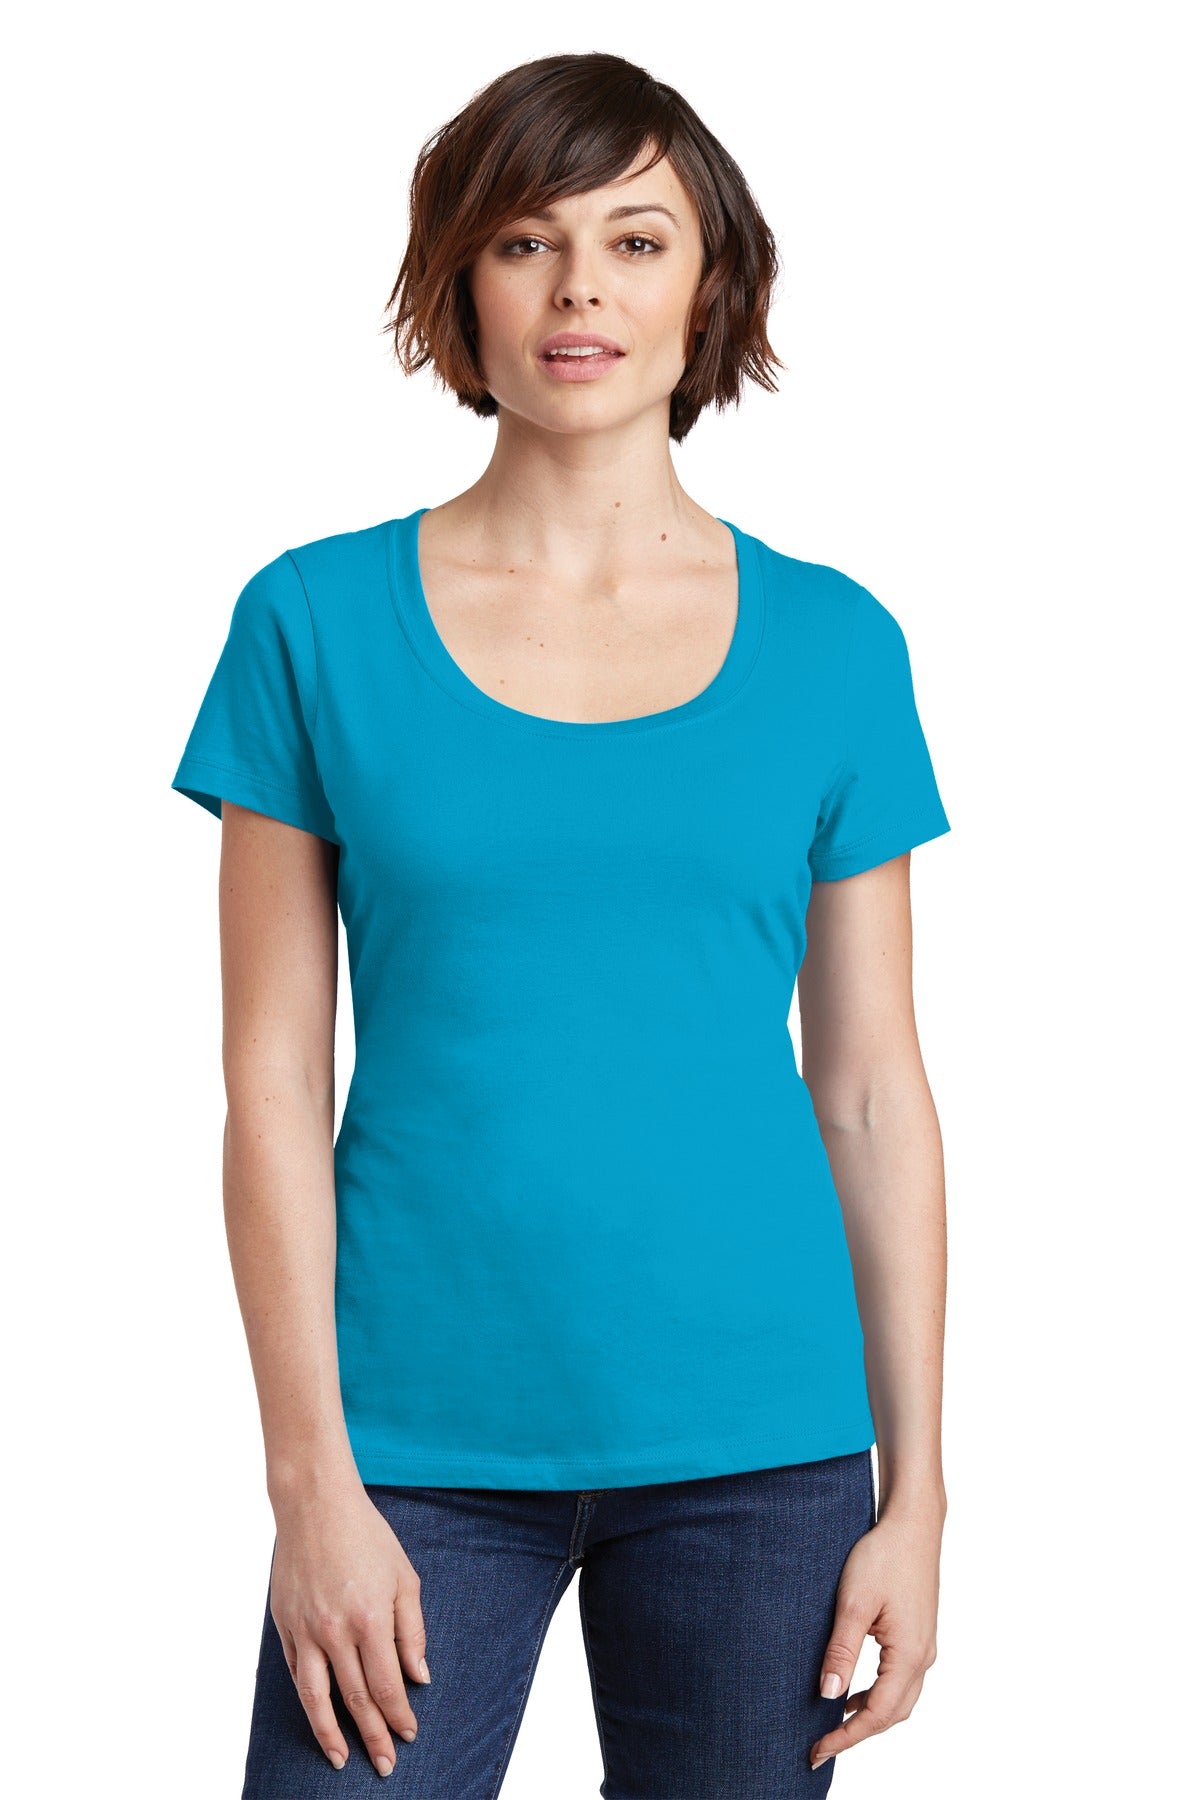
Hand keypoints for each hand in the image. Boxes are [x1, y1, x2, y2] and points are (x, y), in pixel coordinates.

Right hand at [269, 1478, 430, 1775]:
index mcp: (370, 1618)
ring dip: (331, 1735)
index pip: (387, 1685)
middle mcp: (335, 1631)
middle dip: (372, 1737)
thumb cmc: (366, 1536)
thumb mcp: (403, 1577)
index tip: (408, 1734)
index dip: (398, 1716)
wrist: (315, 1505)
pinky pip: (299, 1674)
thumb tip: (420, 1677)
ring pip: (317, 1698)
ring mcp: (306, 1631)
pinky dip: (309, 1701)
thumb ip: (412, 1630)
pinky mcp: (285, 1626)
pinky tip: (319, 1717)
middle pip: (355, 1699)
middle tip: (385, 1764)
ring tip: (342, 1760)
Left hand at [809, 1506, 940, 1771]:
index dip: (847, 1737)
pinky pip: (901, 1680)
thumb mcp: (854, 1603)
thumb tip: (828, 1695)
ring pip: (900, 1700)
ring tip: (834, 1722)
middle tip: (822, 1743)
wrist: (912, 1524)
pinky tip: (854, 1691)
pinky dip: (878, 1695)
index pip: (877, 1714)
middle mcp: (923, 1657)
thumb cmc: (883, 1556)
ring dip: (869, 1716)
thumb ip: (841, 1651)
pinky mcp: (918, 1634)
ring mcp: (924, 1647)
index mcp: (909, 1655)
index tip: (818, 1751)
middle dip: (858, 1733)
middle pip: (893, 1714)